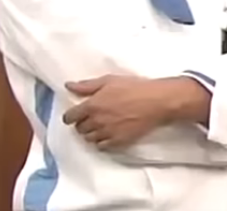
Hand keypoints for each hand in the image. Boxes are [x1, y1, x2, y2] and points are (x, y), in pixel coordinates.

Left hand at [62, 75, 204, 149]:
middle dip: (83, 123)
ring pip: (89, 139)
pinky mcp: (118, 141)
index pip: (70, 117)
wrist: (157, 101)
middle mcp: (96, 121)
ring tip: (101, 127)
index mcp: (92, 105)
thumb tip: (68, 86)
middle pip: (79, 129)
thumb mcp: (110, 80)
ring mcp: (106, 133)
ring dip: (92, 133)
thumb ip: (87, 85)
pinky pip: (101, 146)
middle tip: (93, 118)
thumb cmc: (135, 87)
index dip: (71, 116)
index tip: (76, 114)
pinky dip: (102, 142)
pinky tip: (109, 134)